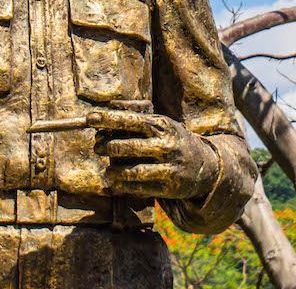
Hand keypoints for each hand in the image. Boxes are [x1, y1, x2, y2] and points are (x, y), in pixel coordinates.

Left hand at [89, 109, 220, 200]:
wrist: (205, 165)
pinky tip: (117, 182)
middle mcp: (167, 145)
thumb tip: (109, 107)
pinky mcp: (169, 187)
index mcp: (164, 125)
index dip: (109, 119)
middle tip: (97, 147)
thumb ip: (137, 117)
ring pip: (135, 170)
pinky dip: (125, 185)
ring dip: (115, 170)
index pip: (132, 120)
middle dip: (109, 147)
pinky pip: (141, 188)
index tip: (90, 118)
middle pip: (130, 146)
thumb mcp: (161, 124)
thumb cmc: (173, 140)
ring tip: (108, 169)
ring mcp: (169, 167)